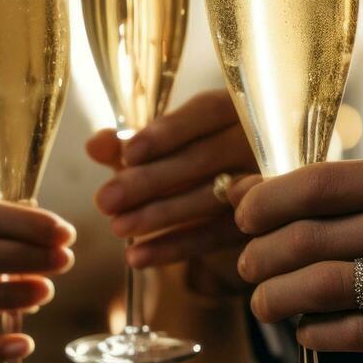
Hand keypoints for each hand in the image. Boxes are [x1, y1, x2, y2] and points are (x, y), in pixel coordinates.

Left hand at [88, 90, 257, 297]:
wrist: (238, 186)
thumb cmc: (192, 154)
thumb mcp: (163, 144)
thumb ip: (128, 142)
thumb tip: (94, 145)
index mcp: (237, 106)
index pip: (206, 113)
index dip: (167, 134)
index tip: (128, 154)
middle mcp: (260, 140)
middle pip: (205, 159)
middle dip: (151, 181)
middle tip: (105, 201)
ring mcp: (267, 182)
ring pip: (212, 200)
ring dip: (160, 216)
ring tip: (117, 228)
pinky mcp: (260, 223)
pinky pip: (216, 236)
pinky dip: (174, 248)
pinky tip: (137, 256)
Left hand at [232, 157, 362, 362]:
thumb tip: (283, 199)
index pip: (324, 182)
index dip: (267, 199)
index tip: (242, 213)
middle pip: (314, 235)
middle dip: (261, 254)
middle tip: (246, 267)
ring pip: (327, 286)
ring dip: (278, 297)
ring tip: (265, 304)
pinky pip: (357, 333)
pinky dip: (318, 332)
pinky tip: (308, 330)